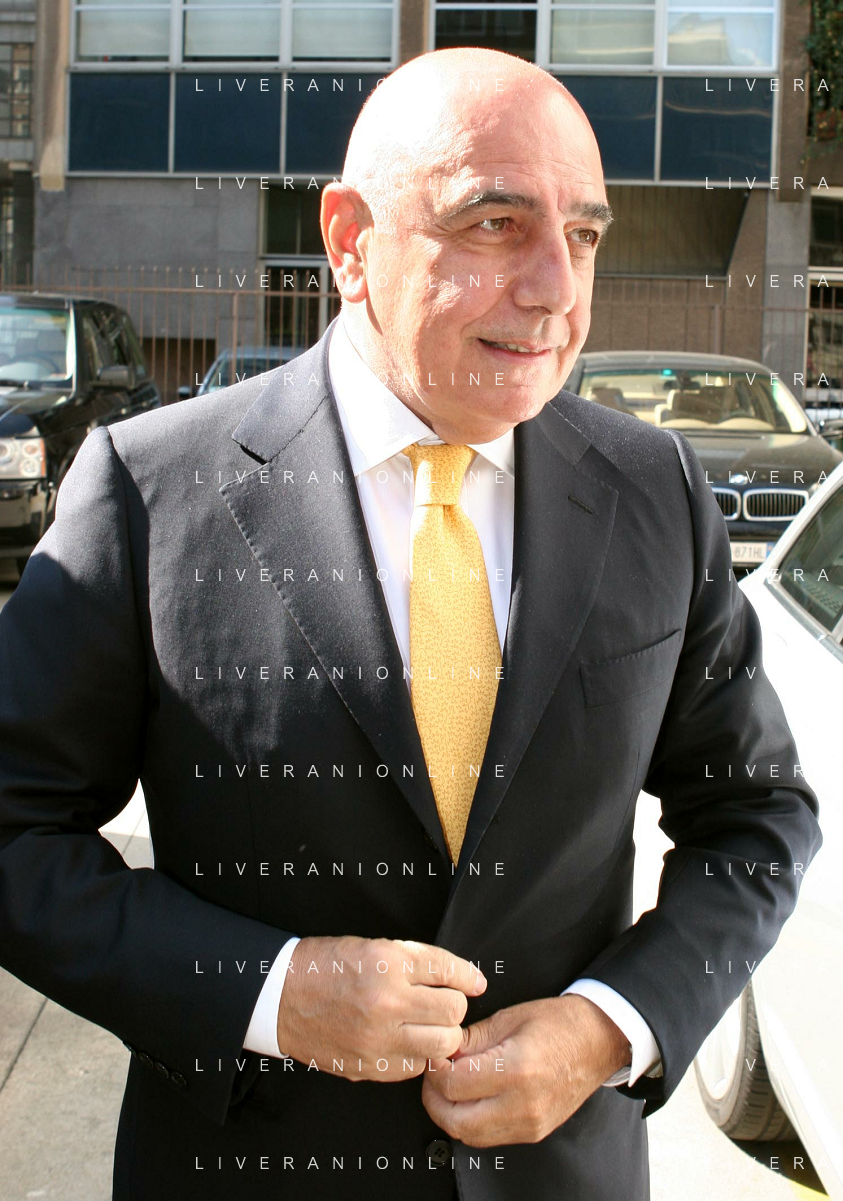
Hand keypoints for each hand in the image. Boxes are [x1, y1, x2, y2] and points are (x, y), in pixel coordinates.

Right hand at [275, 935, 486, 1082]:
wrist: (281, 997)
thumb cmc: (326, 967)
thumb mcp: (373, 947)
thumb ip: (418, 962)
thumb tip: (464, 979)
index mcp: (387, 963)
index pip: (447, 969)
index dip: (467, 975)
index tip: (475, 982)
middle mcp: (386, 1001)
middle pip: (453, 1011)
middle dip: (453, 1005)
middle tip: (441, 1002)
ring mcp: (378, 1038)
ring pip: (443, 1044)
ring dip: (442, 1033)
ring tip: (427, 1025)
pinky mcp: (370, 1066)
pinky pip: (416, 1066)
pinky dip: (418, 1054)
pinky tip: (404, 1040)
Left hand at [421, 994, 630, 1146]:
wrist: (598, 1040)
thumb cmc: (561, 1024)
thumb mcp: (511, 1017)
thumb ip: (473, 1037)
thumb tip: (445, 1049)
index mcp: (517, 1070)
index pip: (454, 1084)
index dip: (434, 1070)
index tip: (434, 1057)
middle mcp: (523, 1104)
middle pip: (456, 1121)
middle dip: (434, 1099)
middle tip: (433, 1076)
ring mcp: (530, 1123)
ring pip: (469, 1135)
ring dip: (451, 1114)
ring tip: (450, 1086)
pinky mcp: (534, 1132)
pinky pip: (489, 1137)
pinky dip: (472, 1122)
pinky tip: (471, 1099)